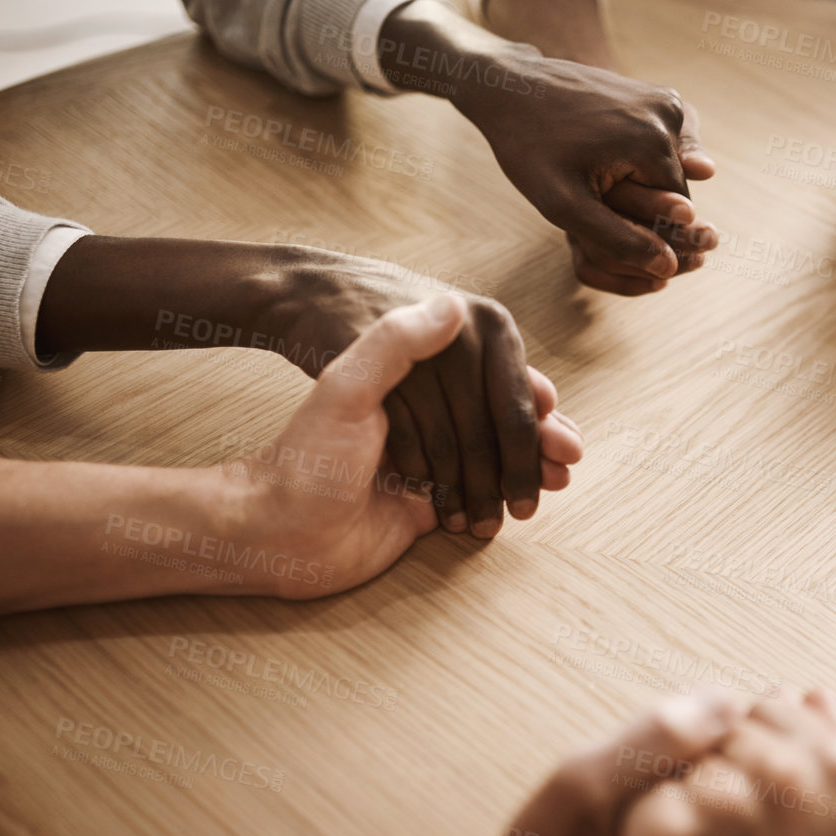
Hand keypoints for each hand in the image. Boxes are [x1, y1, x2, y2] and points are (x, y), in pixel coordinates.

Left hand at [221, 294, 580, 598]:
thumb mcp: (345, 389)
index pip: (487, 389)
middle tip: (565, 463)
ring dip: (526, 473)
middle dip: (536, 444)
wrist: (269, 530)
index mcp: (412, 382)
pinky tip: (518, 509)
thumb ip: (396, 344)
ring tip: (554, 486)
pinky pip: (476, 499)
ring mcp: (427, 458)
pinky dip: (501, 503)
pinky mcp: (423, 502)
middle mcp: (424, 414)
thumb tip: (452, 304)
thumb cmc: (303, 458)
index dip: (526, 407)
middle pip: (498, 424)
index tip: (555, 420)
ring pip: (494, 461)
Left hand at [456, 50, 718, 294]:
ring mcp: (663, 100)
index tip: (604, 228)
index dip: (644, 231)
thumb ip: (618, 239)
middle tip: (590, 200)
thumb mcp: (564, 204)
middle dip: (642, 206)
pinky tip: (602, 155)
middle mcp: (668, 115)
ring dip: (641, 183)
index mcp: (653, 143)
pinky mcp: (656, 94)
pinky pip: (662, 144)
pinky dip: (641, 158)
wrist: (510, 86)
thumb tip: (668, 267)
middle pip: (675, 190)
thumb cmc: (529, 146)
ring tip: (591, 174)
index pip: (677, 214)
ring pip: (669, 168)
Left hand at [616, 690, 835, 835]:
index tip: (761, 800)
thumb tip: (810, 691)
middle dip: (721, 775)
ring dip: (688, 807)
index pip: (770, 710)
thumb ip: (833, 757)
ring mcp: (721, 803)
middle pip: (724, 736)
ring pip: (686, 769)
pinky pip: (650, 809)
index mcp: (833, 764)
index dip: (758, 752)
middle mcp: (781, 773)